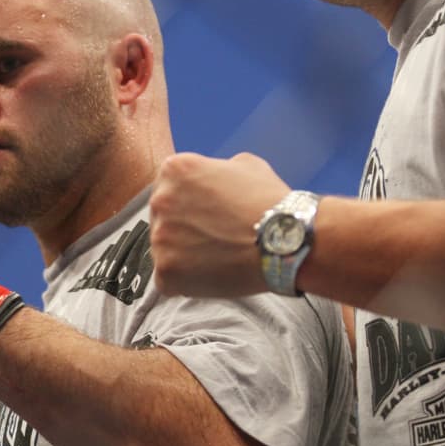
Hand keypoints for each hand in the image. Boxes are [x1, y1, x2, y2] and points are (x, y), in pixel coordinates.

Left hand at [150, 152, 290, 297]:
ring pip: (163, 249)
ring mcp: (159, 237)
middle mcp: (160, 200)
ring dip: (183, 254)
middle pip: (162, 217)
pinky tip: (211, 274)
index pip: (170, 187)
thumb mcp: (247, 165)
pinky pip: (166, 278)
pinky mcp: (165, 270)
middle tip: (213, 237)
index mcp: (175, 170)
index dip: (191, 202)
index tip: (209, 214)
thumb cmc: (270, 203)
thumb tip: (213, 178)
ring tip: (216, 257)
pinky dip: (185, 280)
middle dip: (183, 227)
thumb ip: (218, 167)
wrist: (285, 243)